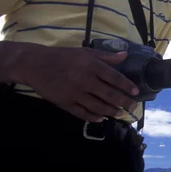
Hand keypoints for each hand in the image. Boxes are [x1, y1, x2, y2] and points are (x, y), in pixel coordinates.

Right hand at [15, 46, 138, 121]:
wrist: (34, 64)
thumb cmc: (63, 56)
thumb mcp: (85, 52)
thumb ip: (106, 56)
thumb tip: (125, 55)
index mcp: (91, 66)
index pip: (115, 78)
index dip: (127, 86)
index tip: (136, 92)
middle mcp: (85, 80)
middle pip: (109, 95)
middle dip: (124, 102)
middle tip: (133, 107)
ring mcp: (75, 93)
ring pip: (98, 107)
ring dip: (111, 111)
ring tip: (119, 113)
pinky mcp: (65, 103)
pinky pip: (82, 113)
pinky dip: (93, 118)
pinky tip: (101, 118)